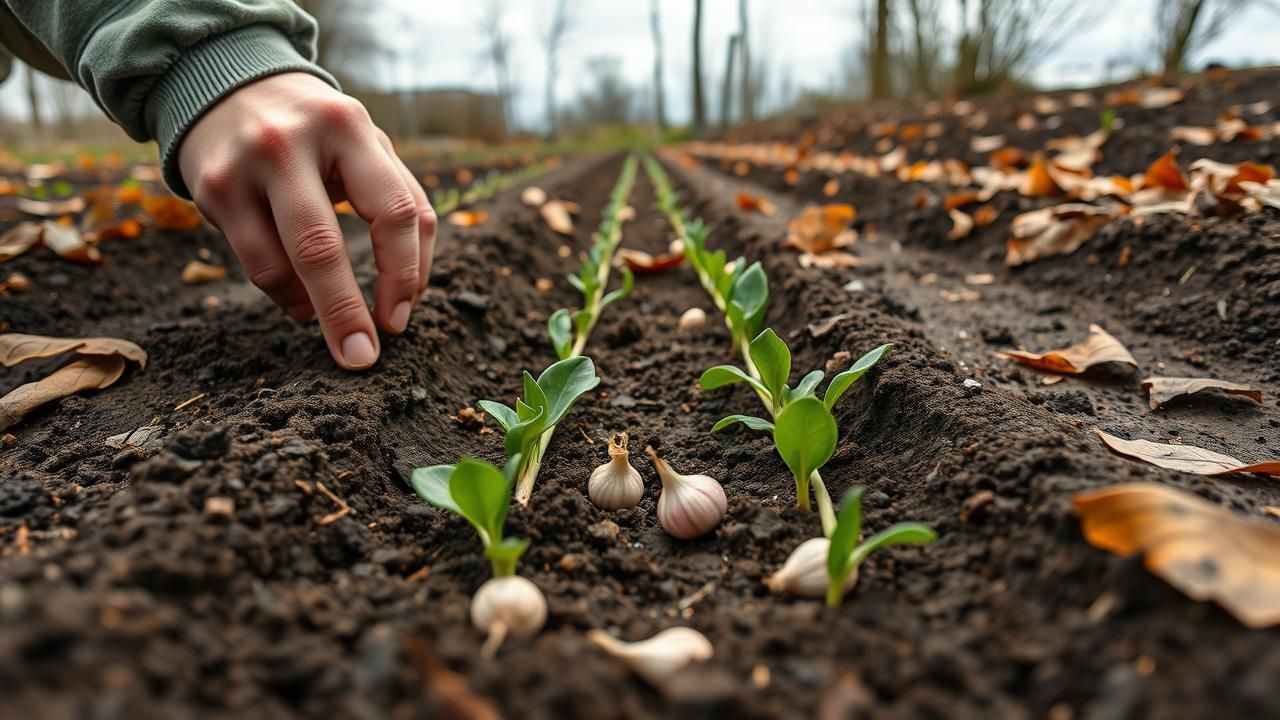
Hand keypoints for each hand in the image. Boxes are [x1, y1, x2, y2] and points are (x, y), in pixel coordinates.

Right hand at [178, 72, 435, 369]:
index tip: (401, 319)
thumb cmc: (319, 132)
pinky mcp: (210, 189)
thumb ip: (401, 200)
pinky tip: (300, 300)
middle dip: (346, 312)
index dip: (404, 273)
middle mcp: (293, 142)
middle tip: (362, 358)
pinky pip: (255, 264)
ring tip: (329, 318)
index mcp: (350, 127)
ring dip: (314, 307)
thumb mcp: (365, 145)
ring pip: (282, 263)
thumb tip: (414, 289)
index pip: (395, 211)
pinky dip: (285, 295)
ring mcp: (244, 165)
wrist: (225, 81)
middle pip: (323, 246)